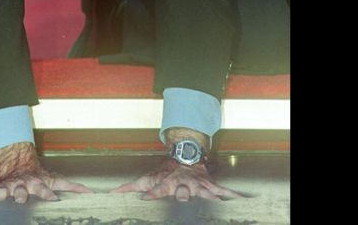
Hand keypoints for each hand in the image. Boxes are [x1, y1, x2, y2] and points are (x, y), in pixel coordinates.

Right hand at [0, 142, 92, 202]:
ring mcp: (8, 186)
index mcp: (36, 184)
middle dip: (20, 197)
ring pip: (2, 191)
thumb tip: (91, 193)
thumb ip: (72, 187)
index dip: (49, 194)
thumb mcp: (56, 179)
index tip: (53, 200)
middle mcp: (22, 185)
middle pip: (21, 192)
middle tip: (20, 202)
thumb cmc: (39, 176)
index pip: (44, 190)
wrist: (19, 162)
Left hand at [112, 158, 244, 200]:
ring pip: (202, 191)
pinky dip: (233, 196)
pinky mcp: (209, 185)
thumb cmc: (165, 172)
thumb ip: (131, 187)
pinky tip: (244, 201)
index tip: (147, 198)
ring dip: (207, 196)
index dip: (152, 194)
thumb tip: (113, 193)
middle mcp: (182, 185)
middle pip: (183, 192)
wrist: (186, 155)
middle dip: (182, 195)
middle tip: (183, 198)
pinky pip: (222, 192)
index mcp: (166, 184)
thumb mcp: (147, 179)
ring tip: (214, 202)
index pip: (158, 190)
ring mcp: (197, 185)